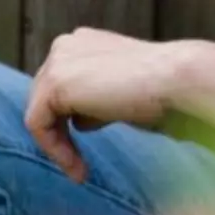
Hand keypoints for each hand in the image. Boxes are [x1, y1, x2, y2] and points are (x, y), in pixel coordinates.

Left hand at [24, 29, 190, 184]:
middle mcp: (66, 45)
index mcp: (84, 42)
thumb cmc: (163, 90)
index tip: (86, 150)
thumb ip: (97, 101)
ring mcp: (57, 60)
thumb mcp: (121, 94)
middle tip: (79, 168)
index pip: (62, 86)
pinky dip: (54, 149)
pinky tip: (77, 167)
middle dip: (60, 135)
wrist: (177, 80)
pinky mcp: (54, 83)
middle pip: (45, 99)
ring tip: (79, 172)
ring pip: (39, 112)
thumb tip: (78, 121)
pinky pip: (37, 124)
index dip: (68, 121)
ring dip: (57, 147)